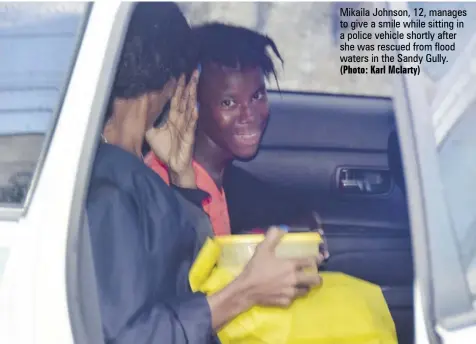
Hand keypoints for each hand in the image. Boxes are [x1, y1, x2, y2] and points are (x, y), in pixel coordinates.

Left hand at [145, 70, 198, 184]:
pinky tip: (195, 108)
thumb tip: (140, 111)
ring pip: (190, 108)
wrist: (173, 164)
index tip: (180, 75)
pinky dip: (194, 116)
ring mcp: (186, 126)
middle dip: (190, 85)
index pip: (176, 99)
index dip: (178, 88)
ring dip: (193, 96)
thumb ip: (148, 121)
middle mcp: (181, 119)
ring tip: (195, 84)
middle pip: (186, 99)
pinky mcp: (189, 136)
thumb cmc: (165, 149)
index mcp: (173, 118)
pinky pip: (191, 124)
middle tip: (194, 72)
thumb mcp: (151, 133)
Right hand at [238, 226, 321, 307]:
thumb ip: (272, 237)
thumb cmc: (255, 268)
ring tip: (303, 285)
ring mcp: (290, 292)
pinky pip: (293, 299)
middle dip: (317, 278)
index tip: (320, 258)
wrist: (246, 290)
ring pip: (305, 291)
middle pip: (314, 280)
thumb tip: (281, 228)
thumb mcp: (262, 249)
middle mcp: (294, 279)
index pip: (310, 262)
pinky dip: (293, 296)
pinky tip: (289, 293)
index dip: (317, 259)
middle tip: (315, 276)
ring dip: (305, 287)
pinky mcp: (285, 302)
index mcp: (290, 265)